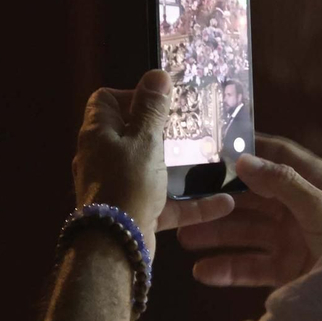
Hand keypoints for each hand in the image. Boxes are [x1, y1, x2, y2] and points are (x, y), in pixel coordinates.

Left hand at [72, 70, 233, 258]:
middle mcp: (104, 158)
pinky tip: (222, 202)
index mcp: (98, 134)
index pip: (106, 101)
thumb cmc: (127, 184)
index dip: (131, 94)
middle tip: (191, 126)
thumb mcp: (144, 140)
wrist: (116, 245)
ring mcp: (119, 186)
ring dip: (178, 166)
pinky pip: (166, 203)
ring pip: (151, 169)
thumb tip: (156, 75)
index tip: (161, 101)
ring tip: (207, 158)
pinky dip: (191, 203)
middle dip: (162, 130)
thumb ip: (152, 109)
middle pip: (131, 134)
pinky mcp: (136, 212)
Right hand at [175, 134, 321, 288]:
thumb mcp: (321, 208)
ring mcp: (293, 239)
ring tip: (185, 237)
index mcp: (317, 184)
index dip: (249, 150)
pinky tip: (203, 272)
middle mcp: (302, 208)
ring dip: (217, 234)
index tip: (212, 146)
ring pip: (247, 232)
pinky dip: (228, 269)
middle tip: (185, 200)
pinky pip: (252, 266)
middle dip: (220, 200)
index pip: (279, 157)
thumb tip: (243, 159)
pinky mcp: (287, 269)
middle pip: (254, 197)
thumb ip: (283, 184)